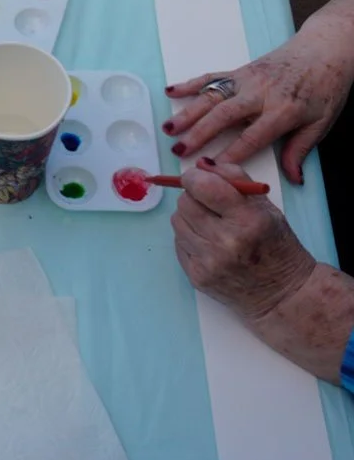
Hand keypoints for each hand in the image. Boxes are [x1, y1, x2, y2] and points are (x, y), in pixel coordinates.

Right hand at [163, 13, 353, 181]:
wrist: (326, 48)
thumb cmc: (326, 86)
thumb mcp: (322, 122)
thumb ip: (301, 149)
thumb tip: (293, 178)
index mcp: (283, 110)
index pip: (252, 136)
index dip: (230, 154)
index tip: (211, 169)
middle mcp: (261, 93)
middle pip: (224, 115)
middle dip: (198, 134)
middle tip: (179, 150)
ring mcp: (248, 79)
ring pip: (212, 96)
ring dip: (188, 112)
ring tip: (168, 129)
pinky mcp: (241, 70)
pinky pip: (212, 77)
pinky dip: (190, 83)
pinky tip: (171, 92)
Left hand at [172, 159, 316, 317]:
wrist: (282, 294)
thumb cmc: (276, 246)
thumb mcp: (266, 206)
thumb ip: (234, 179)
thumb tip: (201, 165)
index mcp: (248, 220)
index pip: (204, 186)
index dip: (194, 177)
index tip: (197, 178)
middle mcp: (226, 242)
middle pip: (185, 203)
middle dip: (193, 197)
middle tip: (208, 203)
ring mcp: (209, 262)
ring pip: (177, 221)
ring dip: (190, 217)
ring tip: (211, 225)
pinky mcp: (197, 277)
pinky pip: (178, 243)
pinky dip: (189, 238)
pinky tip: (209, 244)